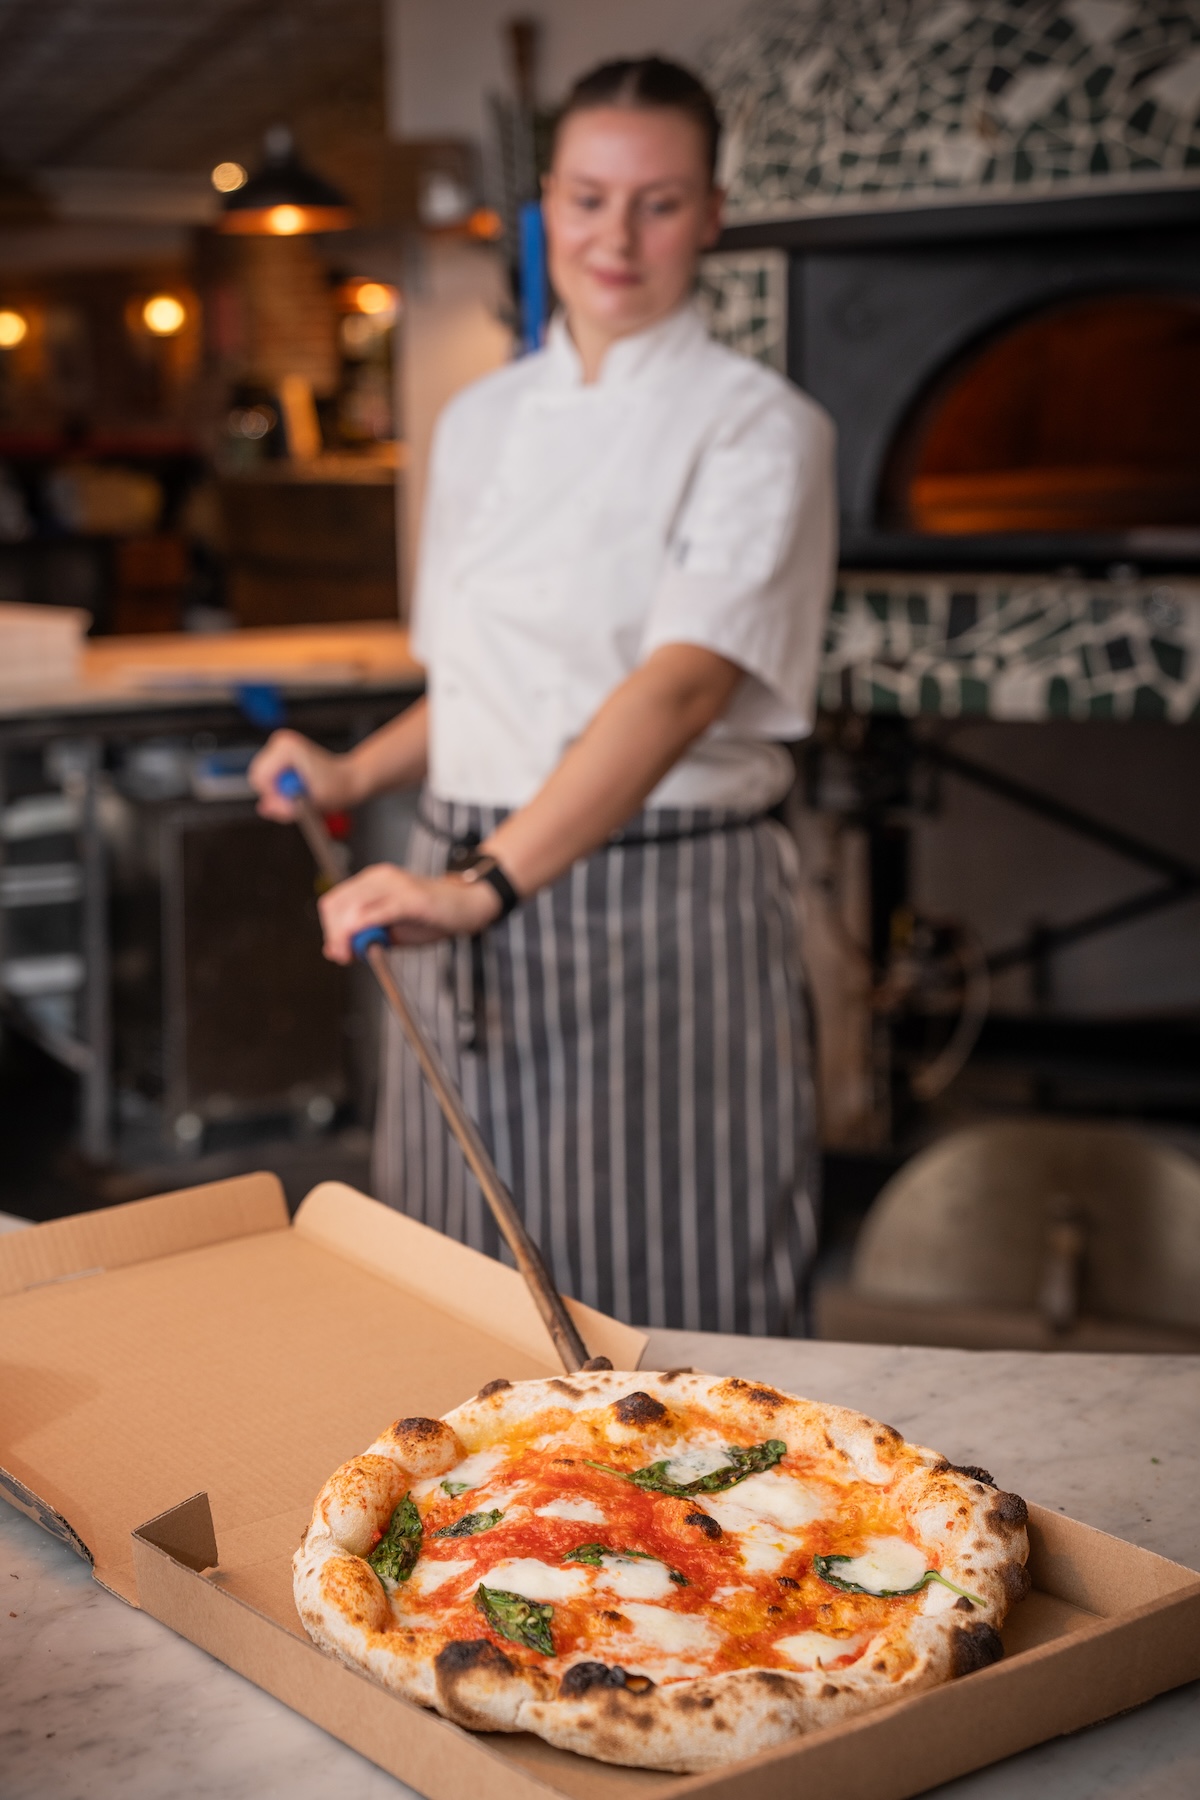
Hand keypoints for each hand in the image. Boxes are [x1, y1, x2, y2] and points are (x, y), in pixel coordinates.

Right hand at [248, 730, 362, 821]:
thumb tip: (263, 809)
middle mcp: (280, 743)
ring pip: (262, 780)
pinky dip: (279, 790)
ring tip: (300, 795)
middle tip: (295, 802)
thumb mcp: (312, 802)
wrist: (347, 778)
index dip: (273, 796)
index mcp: (287, 748)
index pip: (260, 777)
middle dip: (274, 795)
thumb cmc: (336, 787)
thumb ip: (286, 806)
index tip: (290, 803)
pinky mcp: (278, 756)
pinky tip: (297, 790)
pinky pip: (268, 779)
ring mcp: (278, 748)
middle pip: (258, 777)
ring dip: (277, 794)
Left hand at [318, 863, 500, 961]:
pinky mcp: (411, 899)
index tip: (336, 950)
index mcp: (372, 881)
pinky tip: (369, 942)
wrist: (467, 904)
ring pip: (352, 908)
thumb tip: (335, 949)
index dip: (329, 928)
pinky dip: (365, 929)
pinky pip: (378, 912)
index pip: (334, 902)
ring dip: (347, 935)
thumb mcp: (392, 928)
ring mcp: (395, 886)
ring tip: (357, 952)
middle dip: (334, 934)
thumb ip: (366, 935)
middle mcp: (380, 878)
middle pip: (337, 905)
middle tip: (343, 956)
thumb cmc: (432, 915)